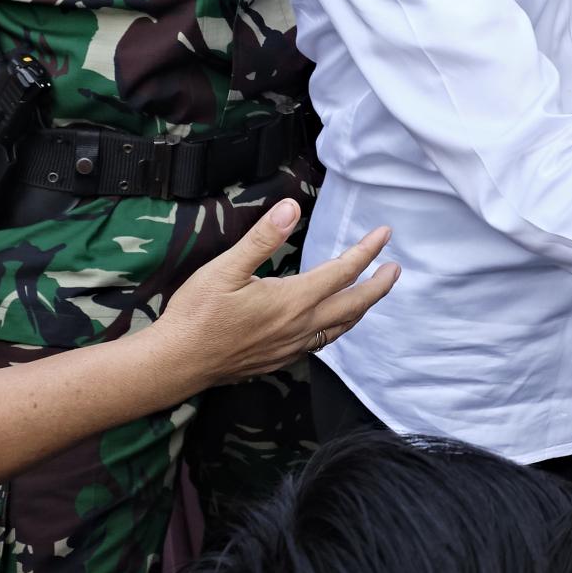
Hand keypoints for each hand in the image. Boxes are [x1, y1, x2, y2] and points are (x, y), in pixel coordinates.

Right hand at [149, 199, 396, 389]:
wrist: (176, 363)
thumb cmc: (196, 314)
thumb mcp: (225, 269)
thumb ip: (262, 239)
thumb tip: (291, 208)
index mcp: (292, 301)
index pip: (342, 272)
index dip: (366, 251)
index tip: (384, 234)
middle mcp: (300, 327)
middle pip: (354, 305)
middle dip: (378, 286)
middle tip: (395, 269)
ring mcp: (292, 347)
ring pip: (341, 328)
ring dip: (361, 309)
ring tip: (371, 294)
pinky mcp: (280, 360)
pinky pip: (322, 343)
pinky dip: (338, 328)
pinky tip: (331, 324)